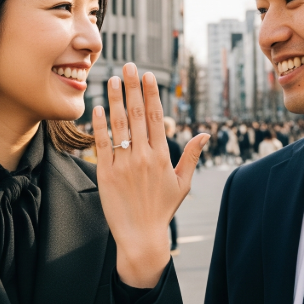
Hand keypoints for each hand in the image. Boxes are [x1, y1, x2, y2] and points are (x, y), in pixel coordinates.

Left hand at [92, 63, 208, 287]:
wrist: (141, 237)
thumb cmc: (162, 210)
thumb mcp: (182, 184)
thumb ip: (191, 156)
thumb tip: (205, 134)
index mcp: (162, 157)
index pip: (157, 118)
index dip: (152, 95)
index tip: (148, 76)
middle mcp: (143, 157)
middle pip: (138, 115)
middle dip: (133, 88)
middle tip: (129, 66)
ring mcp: (123, 165)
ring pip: (119, 126)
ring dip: (115, 100)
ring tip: (111, 79)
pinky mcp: (105, 174)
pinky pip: (102, 145)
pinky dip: (100, 125)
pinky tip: (98, 108)